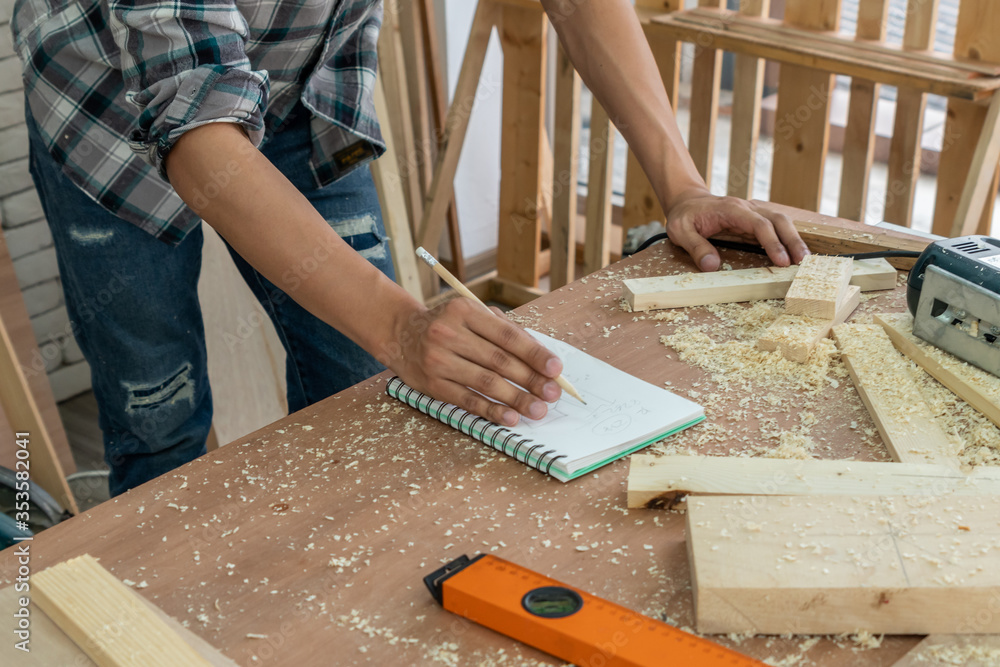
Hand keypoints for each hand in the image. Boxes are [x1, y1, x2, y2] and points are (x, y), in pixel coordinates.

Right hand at [389, 298, 562, 426]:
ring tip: (538, 410)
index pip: (506, 335)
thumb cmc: (448, 325)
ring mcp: (438, 360)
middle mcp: (449, 333)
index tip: (555, 368)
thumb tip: (541, 357)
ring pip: (485, 382)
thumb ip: (505, 330)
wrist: (401, 334)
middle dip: (530, 380)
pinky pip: (467, 400)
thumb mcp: (473, 315)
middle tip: (552, 394)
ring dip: (516, 398)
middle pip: (499, 361)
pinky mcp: (432, 384)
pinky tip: (510, 418)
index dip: (534, 353)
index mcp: (464, 311)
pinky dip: (491, 411)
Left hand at [665, 188, 810, 270]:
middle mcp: (747, 208)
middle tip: (803, 262)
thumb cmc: (684, 216)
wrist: (688, 202)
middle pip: (778, 220)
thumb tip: (712, 266)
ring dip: (794, 239)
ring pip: (781, 222)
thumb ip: (696, 248)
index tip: (781, 261)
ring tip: (804, 260)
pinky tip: (794, 254)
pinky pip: (775, 228)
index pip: (758, 225)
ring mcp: (753, 213)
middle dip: (792, 240)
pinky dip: (787, 239)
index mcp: (731, 210)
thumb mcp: (680, 232)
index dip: (772, 243)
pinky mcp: (754, 221)